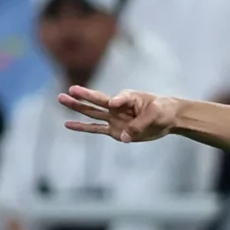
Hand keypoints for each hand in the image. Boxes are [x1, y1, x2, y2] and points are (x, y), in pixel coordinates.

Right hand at [59, 85, 180, 143]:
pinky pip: (96, 129)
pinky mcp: (116, 131)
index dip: (116, 101)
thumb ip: (138, 124)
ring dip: (77, 108)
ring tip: (61, 100)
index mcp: (127, 97)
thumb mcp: (154, 115)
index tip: (113, 104)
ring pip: (92, 113)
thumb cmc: (162, 111)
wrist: (168, 119)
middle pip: (96, 102)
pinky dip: (83, 127)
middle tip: (65, 92)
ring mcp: (115, 118)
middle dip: (81, 97)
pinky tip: (69, 125)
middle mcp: (117, 106)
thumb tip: (123, 137)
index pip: (117, 99)